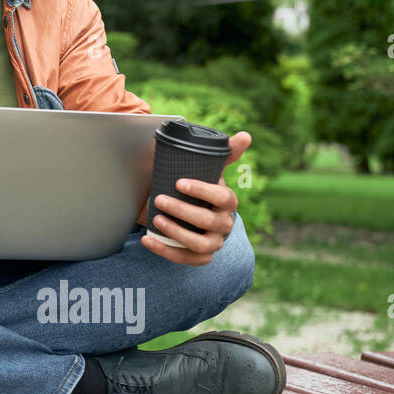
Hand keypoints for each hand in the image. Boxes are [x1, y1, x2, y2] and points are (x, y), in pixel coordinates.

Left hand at [141, 131, 249, 265]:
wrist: (193, 214)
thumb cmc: (199, 189)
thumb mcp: (210, 171)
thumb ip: (225, 153)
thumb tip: (246, 135)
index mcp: (228, 202)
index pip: (222, 197)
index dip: (202, 191)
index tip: (179, 183)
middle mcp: (224, 225)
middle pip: (208, 222)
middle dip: (183, 211)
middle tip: (159, 199)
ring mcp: (213, 243)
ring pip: (200, 244)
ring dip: (176, 233)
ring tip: (157, 220)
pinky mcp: (199, 257)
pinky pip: (184, 258)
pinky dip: (165, 251)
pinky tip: (147, 240)